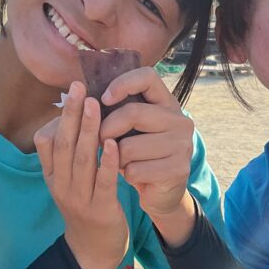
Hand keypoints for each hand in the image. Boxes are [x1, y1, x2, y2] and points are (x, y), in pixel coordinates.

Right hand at [34, 81, 128, 268]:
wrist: (94, 250)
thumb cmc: (85, 205)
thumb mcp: (68, 180)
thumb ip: (67, 154)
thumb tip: (72, 115)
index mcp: (52, 175)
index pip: (46, 141)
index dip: (59, 116)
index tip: (71, 91)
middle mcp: (61, 185)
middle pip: (64, 144)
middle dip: (72, 115)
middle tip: (80, 87)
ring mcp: (79, 198)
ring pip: (82, 160)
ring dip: (88, 131)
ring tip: (96, 106)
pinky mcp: (100, 210)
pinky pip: (102, 182)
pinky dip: (107, 162)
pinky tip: (113, 143)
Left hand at [100, 68, 196, 243]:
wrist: (162, 191)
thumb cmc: (140, 155)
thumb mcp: (132, 129)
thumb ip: (119, 111)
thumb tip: (85, 99)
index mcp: (168, 104)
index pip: (147, 77)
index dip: (122, 84)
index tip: (103, 99)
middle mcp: (180, 121)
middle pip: (133, 113)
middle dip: (107, 128)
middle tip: (99, 139)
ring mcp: (182, 145)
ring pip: (130, 146)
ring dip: (117, 158)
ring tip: (123, 162)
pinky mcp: (178, 169)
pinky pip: (136, 170)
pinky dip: (127, 176)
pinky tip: (134, 177)